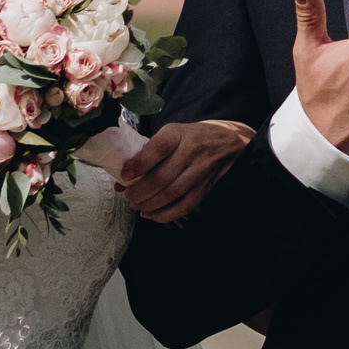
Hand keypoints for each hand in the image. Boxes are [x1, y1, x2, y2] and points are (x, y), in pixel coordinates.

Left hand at [118, 119, 253, 222]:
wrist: (226, 140)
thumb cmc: (190, 137)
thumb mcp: (169, 133)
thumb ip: (146, 154)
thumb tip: (122, 180)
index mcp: (178, 134)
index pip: (158, 148)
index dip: (139, 164)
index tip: (125, 175)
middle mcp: (191, 151)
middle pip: (162, 177)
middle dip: (140, 191)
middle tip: (128, 195)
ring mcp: (200, 171)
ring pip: (171, 194)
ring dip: (149, 204)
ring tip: (136, 204)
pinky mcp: (204, 188)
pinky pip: (184, 206)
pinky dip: (164, 215)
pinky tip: (150, 214)